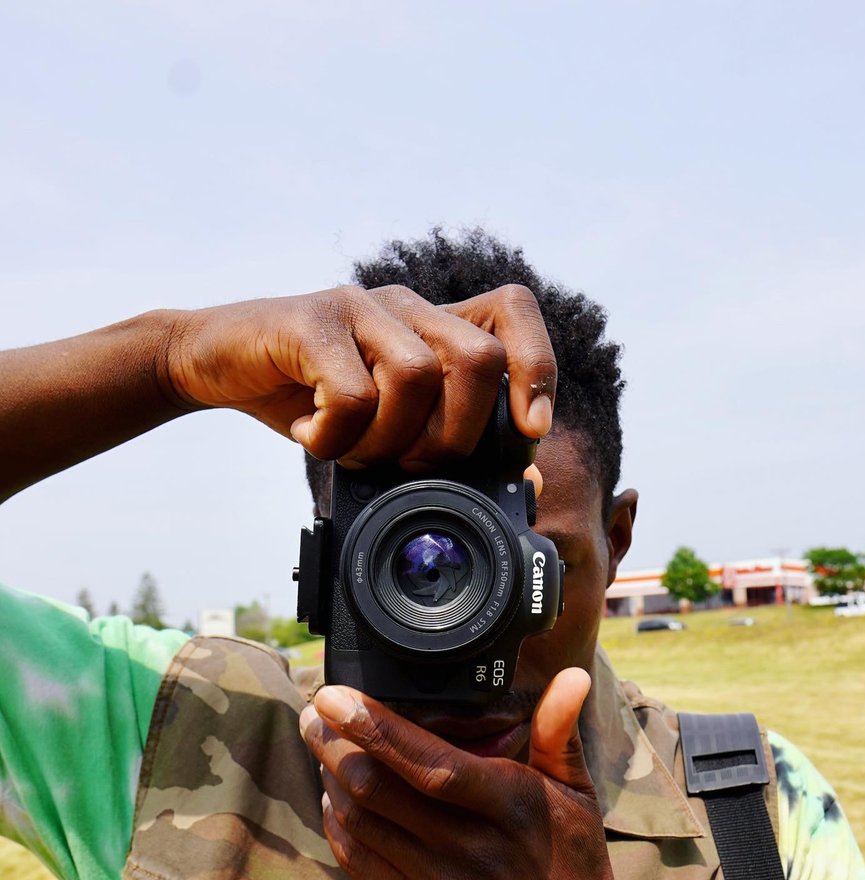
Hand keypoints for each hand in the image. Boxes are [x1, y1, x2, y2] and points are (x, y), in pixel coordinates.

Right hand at [166, 284, 556, 468]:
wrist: (215, 363)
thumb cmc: (309, 398)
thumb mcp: (386, 425)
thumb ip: (445, 438)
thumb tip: (527, 477)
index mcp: (433, 324)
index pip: (513, 312)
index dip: (537, 367)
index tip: (529, 429)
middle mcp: (405, 305)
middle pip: (478, 359)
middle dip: (454, 436)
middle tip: (407, 465)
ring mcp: (359, 306)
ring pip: (418, 376)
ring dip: (389, 440)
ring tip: (353, 450)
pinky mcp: (312, 321)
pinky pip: (353, 392)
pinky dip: (338, 437)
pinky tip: (313, 436)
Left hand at [299, 669, 627, 879]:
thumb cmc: (574, 867)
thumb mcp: (577, 795)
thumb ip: (559, 730)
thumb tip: (572, 674)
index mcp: (507, 804)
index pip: (426, 759)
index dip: (371, 724)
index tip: (334, 694)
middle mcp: (467, 845)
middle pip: (375, 785)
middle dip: (333, 741)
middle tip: (316, 711)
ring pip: (358, 819)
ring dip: (329, 776)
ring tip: (322, 745)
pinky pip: (358, 861)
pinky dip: (337, 823)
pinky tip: (334, 798)